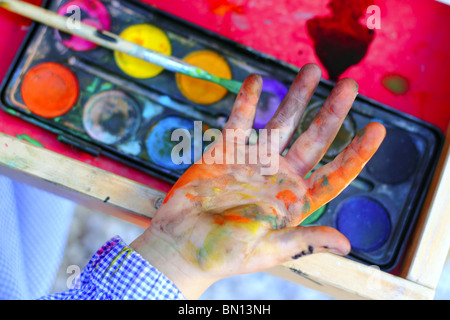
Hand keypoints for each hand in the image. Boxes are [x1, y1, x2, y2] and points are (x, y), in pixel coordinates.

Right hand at [130, 63, 385, 298]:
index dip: (356, 153)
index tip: (377, 128)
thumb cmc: (223, 254)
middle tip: (349, 84)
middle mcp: (279, 177)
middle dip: (333, 111)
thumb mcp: (267, 250)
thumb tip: (347, 244)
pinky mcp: (226, 152)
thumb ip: (305, 240)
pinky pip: (239, 121)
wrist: (180, 245)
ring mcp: (253, 161)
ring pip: (281, 122)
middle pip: (314, 138)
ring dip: (296, 96)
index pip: (334, 174)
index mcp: (294, 200)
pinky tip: (257, 80)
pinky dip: (247, 101)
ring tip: (311, 69)